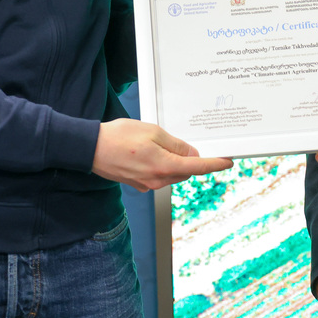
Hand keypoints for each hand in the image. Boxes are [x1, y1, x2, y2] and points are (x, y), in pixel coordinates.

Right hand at [91, 119, 232, 191]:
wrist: (90, 149)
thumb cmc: (118, 137)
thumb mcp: (152, 132)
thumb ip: (175, 145)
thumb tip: (191, 154)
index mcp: (164, 167)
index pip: (197, 167)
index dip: (215, 164)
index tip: (227, 161)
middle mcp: (157, 181)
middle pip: (185, 172)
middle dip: (190, 159)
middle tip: (188, 143)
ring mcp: (147, 185)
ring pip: (172, 174)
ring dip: (174, 162)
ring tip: (161, 144)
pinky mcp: (138, 184)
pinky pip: (158, 176)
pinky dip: (162, 165)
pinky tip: (150, 152)